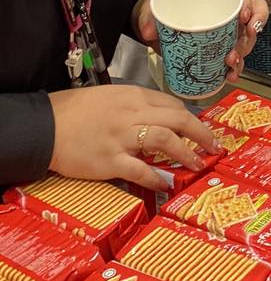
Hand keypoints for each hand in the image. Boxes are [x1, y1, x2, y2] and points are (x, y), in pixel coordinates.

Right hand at [49, 85, 216, 190]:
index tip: (201, 129)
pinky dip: (156, 177)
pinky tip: (167, 184)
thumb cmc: (77, 110)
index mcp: (134, 96)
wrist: (46, 126)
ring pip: (165, 139)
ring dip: (187, 152)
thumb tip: (162, 118)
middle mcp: (132, 114)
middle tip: (215, 145)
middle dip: (201, 132)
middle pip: (178, 118)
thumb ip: (136, 105)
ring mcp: (122, 138)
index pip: (172, 104)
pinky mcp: (109, 161)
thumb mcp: (111, 96)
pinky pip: (140, 169)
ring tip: (199, 164)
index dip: (191, 118)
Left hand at [136, 0, 267, 83]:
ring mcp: (226, 33)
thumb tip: (149, 30)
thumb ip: (149, 15)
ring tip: (230, 62)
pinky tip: (230, 75)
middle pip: (251, 19)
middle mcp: (226, 14)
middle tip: (239, 43)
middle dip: (249, 34)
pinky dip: (236, 68)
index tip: (242, 16)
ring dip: (243, 53)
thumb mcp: (154, 8)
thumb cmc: (162, 11)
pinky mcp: (221, 51)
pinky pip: (236, 59)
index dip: (248, 4)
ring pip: (247, 40)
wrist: (156, 30)